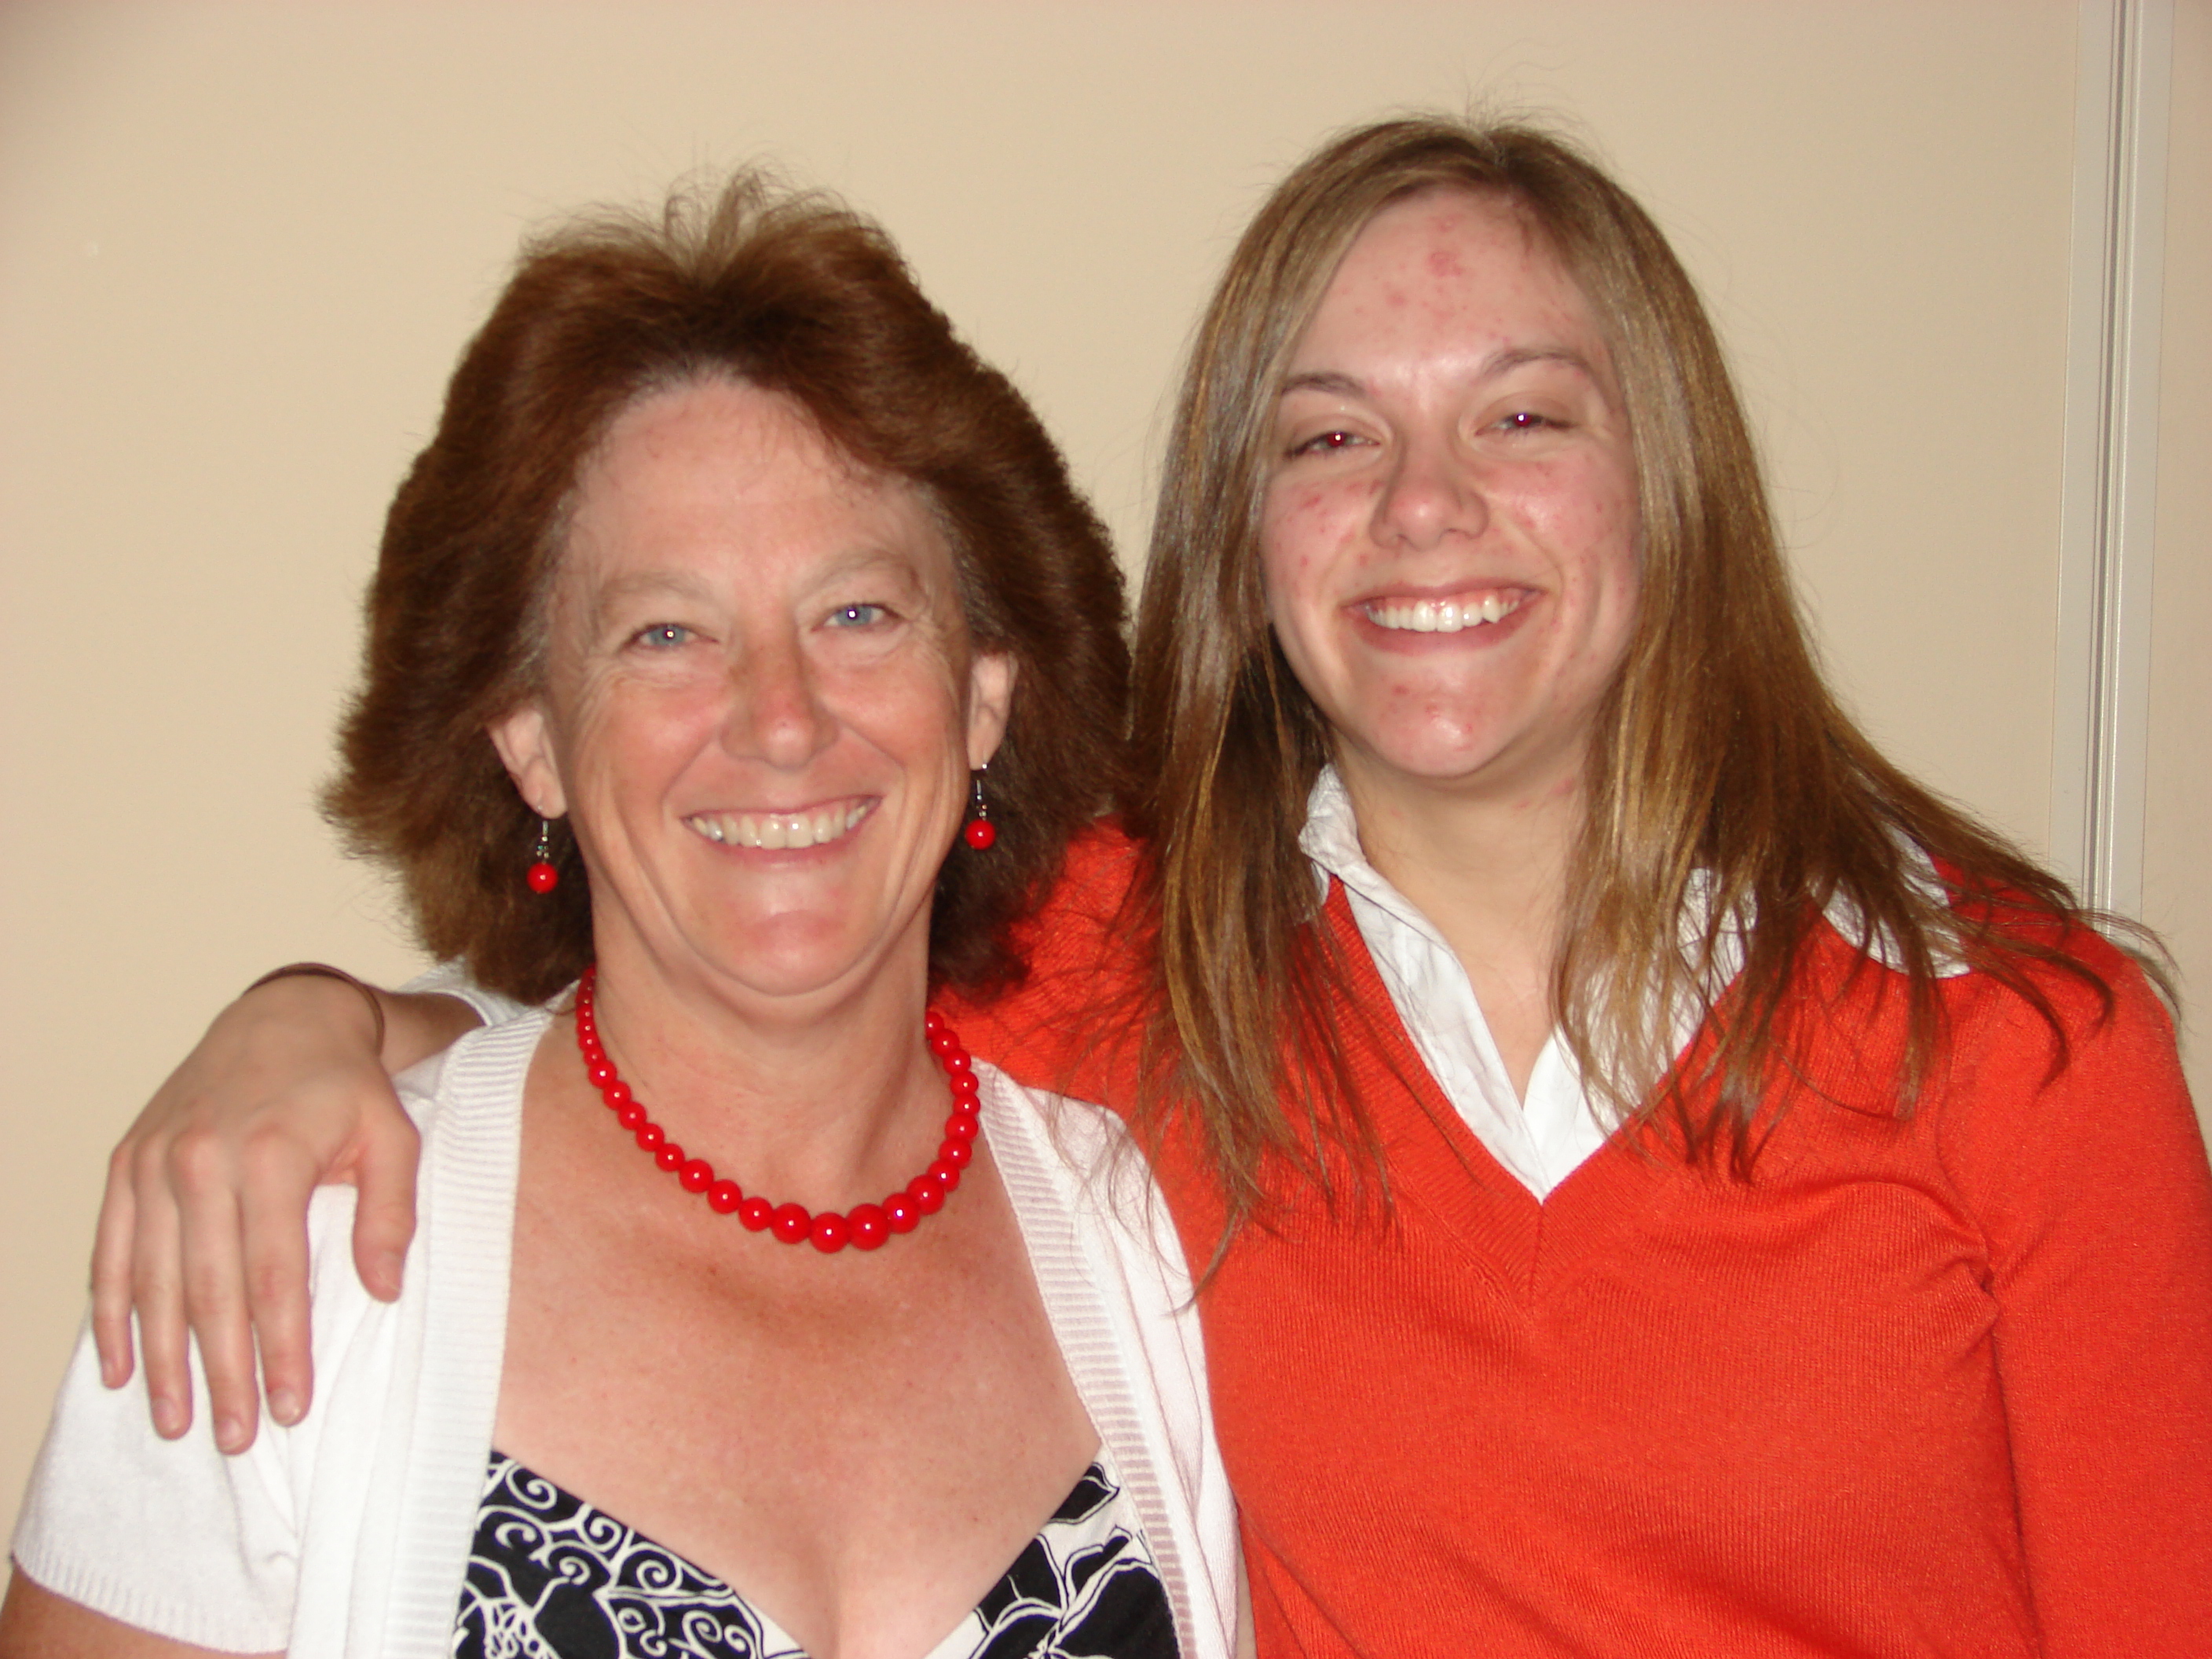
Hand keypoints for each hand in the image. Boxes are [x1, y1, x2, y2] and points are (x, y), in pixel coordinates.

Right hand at [88, 976, 474, 1452]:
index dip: (280, 1349)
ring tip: (174, 1422)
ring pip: (150, 1280)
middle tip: (231, 1438)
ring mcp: (155, 1162)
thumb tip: (384, 1292)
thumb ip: (391, 1213)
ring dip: (160, 1359)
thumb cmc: (347, 1087)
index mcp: (273, 1157)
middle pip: (207, 1290)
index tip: (288, 1408)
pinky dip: (111, 1311)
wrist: (284, 1017)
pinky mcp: (127, 1162)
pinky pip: (110, 1250)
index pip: (274, 1276)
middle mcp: (203, 1160)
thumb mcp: (393, 1135)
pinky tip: (117, 1366)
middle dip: (220, 1372)